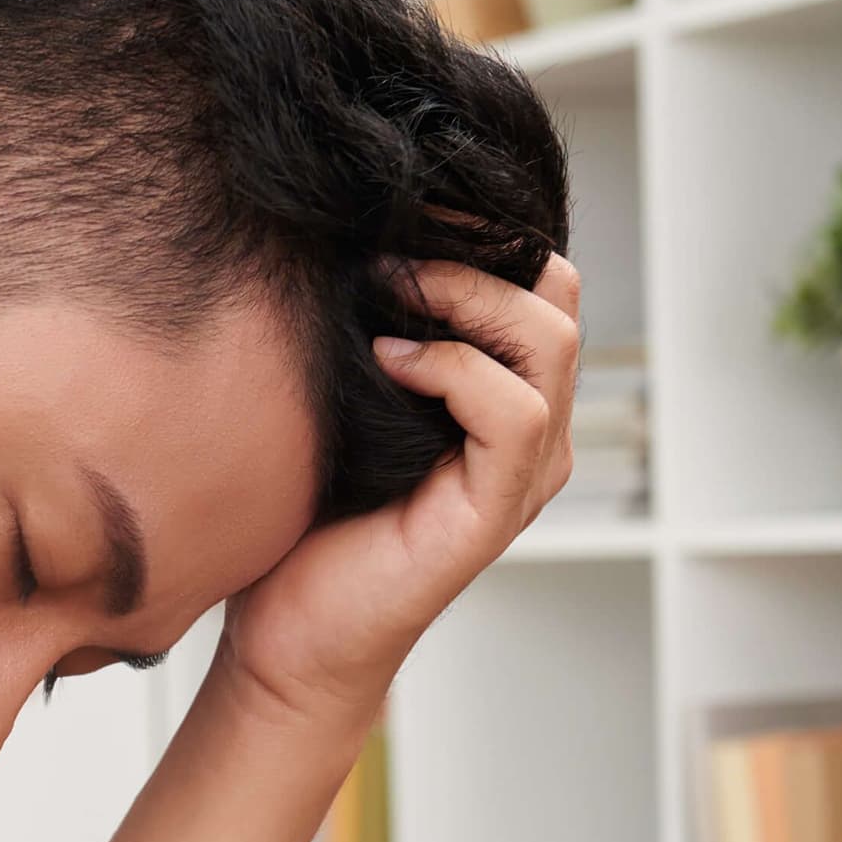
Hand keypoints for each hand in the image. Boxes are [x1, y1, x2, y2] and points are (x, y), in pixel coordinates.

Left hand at [218, 252, 583, 727]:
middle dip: (475, 251)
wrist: (285, 636)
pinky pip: (514, 412)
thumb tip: (342, 232)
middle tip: (388, 245)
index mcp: (501, 389)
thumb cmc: (302, 517)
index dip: (482, 228)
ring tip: (385, 291)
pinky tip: (388, 361)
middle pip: (556, 292)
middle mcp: (530, 425)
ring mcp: (522, 470)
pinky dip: (455, 370)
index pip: (536, 275)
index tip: (402, 205)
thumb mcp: (336, 395)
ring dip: (466, 300)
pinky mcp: (496, 511)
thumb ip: (367, 324)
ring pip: (550, 342)